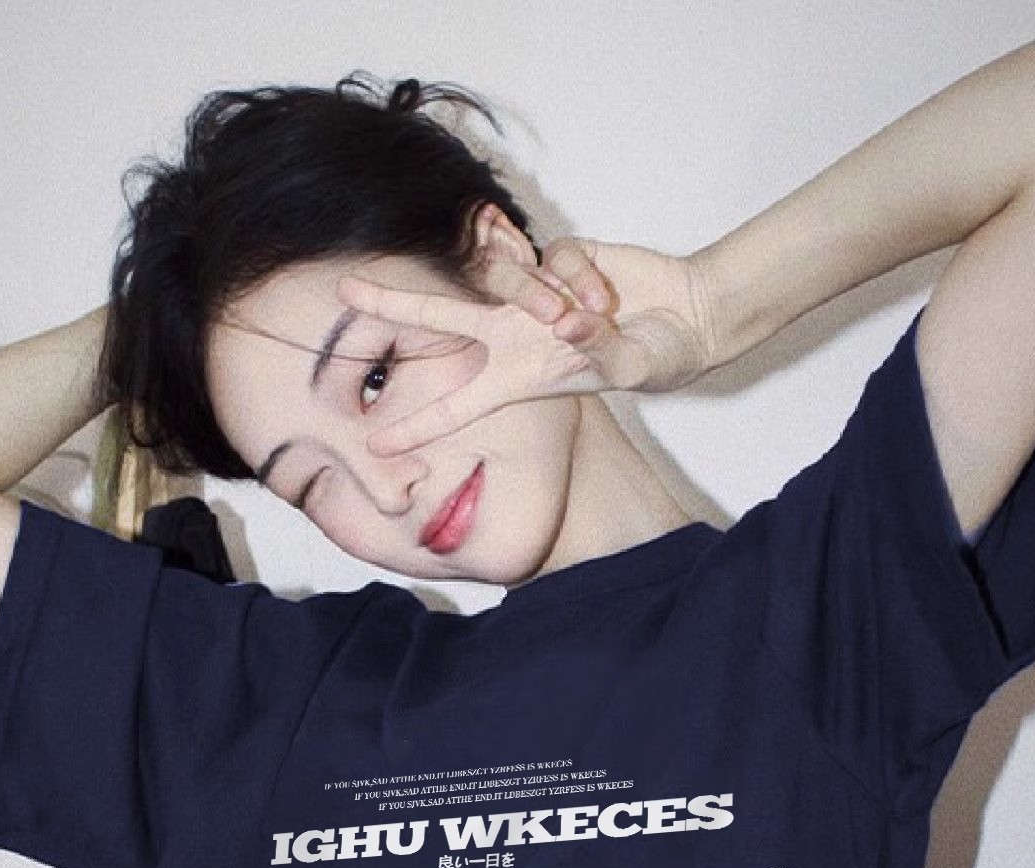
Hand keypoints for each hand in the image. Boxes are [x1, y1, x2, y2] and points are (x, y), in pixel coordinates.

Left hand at [336, 239, 712, 456]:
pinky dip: (582, 278)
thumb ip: (600, 351)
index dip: (419, 422)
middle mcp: (515, 332)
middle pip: (441, 313)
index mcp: (518, 374)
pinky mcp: (558, 255)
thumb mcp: (628, 368)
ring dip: (547, 295)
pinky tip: (608, 297)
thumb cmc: (656, 356)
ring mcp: (533, 292)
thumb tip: (568, 324)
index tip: (376, 444)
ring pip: (508, 276)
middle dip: (393, 302)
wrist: (689, 316)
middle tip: (344, 291)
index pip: (458, 400)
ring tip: (598, 315)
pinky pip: (555, 258)